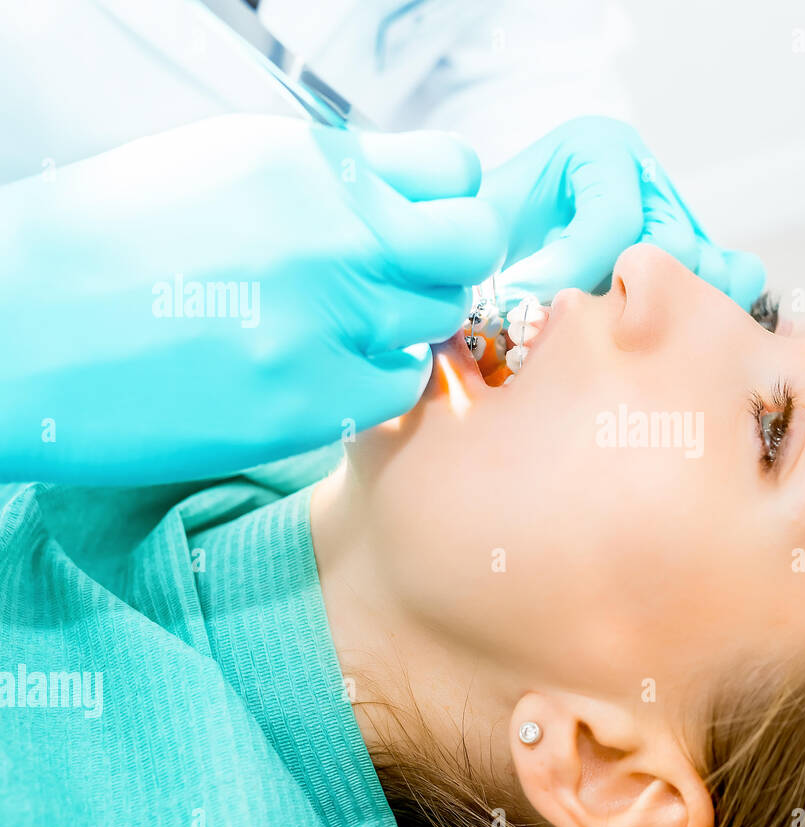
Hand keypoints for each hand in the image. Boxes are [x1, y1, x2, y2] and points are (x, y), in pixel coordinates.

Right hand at [0, 114, 504, 483]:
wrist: (15, 329)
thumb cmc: (106, 246)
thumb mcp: (223, 170)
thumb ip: (326, 182)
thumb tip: (403, 199)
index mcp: (311, 162)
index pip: (455, 170)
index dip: (448, 204)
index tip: (422, 229)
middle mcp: (336, 230)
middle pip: (471, 245)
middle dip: (448, 264)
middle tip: (398, 286)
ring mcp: (330, 318)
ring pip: (439, 319)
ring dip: (402, 325)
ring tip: (331, 331)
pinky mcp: (313, 398)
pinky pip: (399, 386)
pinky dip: (372, 380)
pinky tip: (314, 373)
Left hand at [479, 116, 764, 309]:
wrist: (512, 230)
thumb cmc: (493, 223)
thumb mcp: (482, 219)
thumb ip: (491, 239)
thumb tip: (521, 294)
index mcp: (599, 149)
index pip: (614, 217)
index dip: (571, 269)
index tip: (526, 302)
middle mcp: (649, 175)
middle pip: (669, 245)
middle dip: (620, 295)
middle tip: (572, 324)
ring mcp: (681, 214)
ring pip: (708, 267)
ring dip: (664, 309)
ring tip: (611, 331)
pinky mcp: (699, 252)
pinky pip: (735, 275)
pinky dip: (711, 306)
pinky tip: (665, 333)